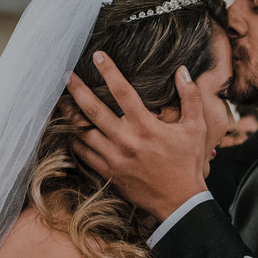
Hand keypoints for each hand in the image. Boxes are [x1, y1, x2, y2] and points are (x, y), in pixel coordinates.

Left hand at [68, 52, 206, 220]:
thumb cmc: (188, 163)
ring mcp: (114, 158)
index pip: (122, 91)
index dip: (108, 70)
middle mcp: (125, 140)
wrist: (179, 201)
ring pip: (82, 132)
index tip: (97, 55)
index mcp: (145, 126)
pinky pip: (83, 155)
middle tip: (66, 76)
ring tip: (61, 102)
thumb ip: (190, 97)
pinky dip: (75, 142)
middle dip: (76, 89)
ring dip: (70, 115)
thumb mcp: (196, 128)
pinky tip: (71, 132)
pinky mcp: (108, 173)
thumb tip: (182, 71)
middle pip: (92, 109)